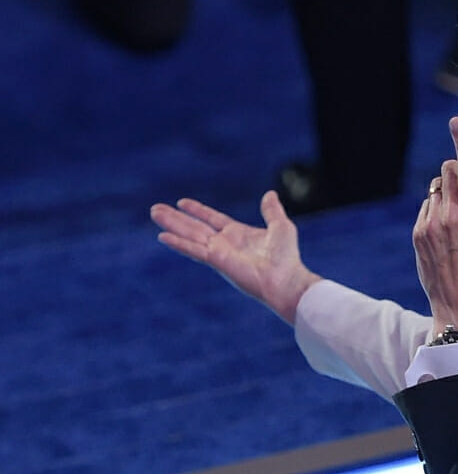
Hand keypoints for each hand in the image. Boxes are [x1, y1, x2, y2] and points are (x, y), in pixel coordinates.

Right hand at [150, 190, 320, 324]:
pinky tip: (163, 236)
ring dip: (172, 224)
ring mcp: (219, 252)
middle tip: (155, 209)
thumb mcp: (281, 227)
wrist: (286, 279)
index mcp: (238, 234)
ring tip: (154, 213)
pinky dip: (179, 243)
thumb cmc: (286, 257)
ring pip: (190, 234)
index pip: (213, 219)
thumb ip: (272, 211)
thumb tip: (270, 194)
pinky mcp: (217, 261)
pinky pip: (194, 250)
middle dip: (175, 218)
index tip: (182, 202)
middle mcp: (225, 243)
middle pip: (195, 227)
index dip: (198, 210)